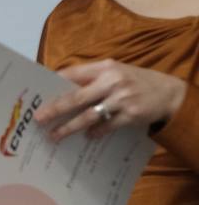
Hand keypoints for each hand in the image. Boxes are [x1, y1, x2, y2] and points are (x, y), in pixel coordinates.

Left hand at [34, 59, 187, 141]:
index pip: (72, 73)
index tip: (36, 94)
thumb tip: (59, 90)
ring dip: (69, 127)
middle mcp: (112, 81)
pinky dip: (95, 132)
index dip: (53, 83)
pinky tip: (87, 137)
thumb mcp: (115, 73)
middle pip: (76, 97)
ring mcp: (122, 98)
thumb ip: (91, 79)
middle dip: (55, 109)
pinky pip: (106, 126)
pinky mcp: (131, 115)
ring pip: (88, 115)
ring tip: (55, 136)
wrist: (168, 93)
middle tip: (39, 119)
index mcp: (105, 67)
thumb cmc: (134, 82)